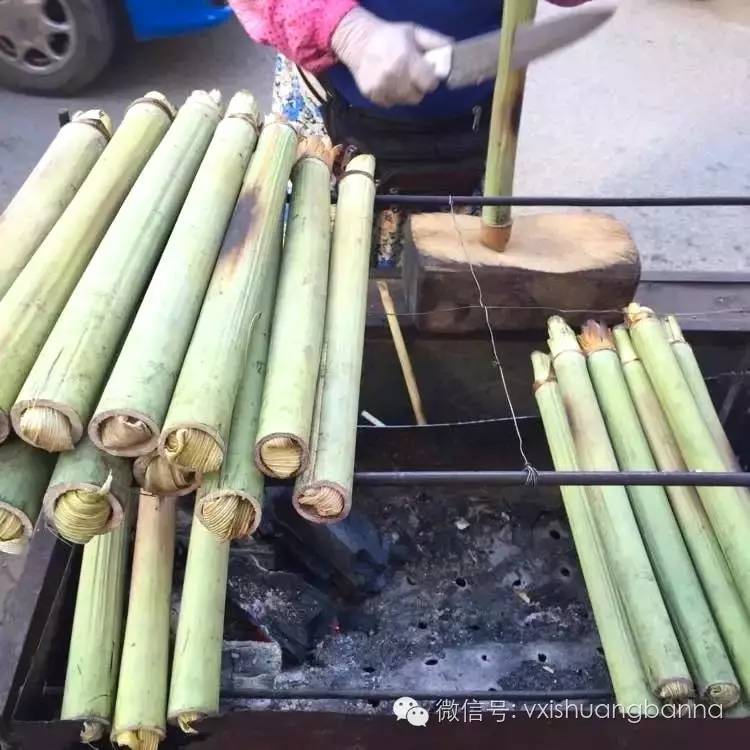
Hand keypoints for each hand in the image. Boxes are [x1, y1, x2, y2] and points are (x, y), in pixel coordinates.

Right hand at [331, 7, 451, 107]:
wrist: (358, 41)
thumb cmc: (390, 36)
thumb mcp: (415, 32)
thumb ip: (435, 42)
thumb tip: (453, 51)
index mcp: (406, 60)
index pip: (429, 84)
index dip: (430, 79)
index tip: (426, 73)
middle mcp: (394, 76)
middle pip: (418, 96)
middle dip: (418, 87)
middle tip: (411, 75)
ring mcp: (381, 88)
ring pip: (404, 101)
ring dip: (405, 93)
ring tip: (399, 78)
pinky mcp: (372, 95)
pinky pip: (390, 103)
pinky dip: (392, 96)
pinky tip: (388, 82)